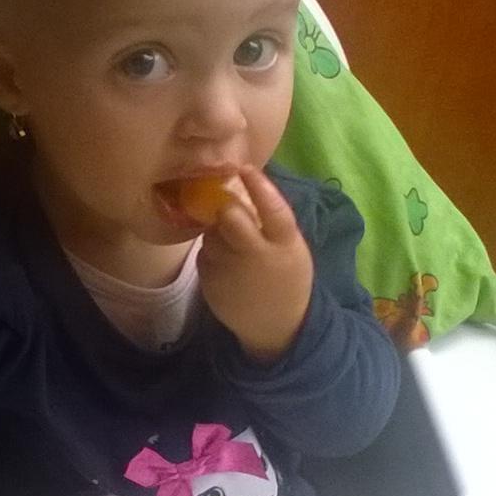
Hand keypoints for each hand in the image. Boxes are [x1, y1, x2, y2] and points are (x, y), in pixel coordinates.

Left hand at [196, 164, 312, 359]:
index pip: (274, 211)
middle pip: (232, 219)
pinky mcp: (210, 281)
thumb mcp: (291, 251)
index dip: (260, 187)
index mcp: (285, 246)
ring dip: (217, 228)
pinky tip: (225, 260)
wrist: (275, 326)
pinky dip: (211, 249)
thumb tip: (247, 190)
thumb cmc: (285, 278)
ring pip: (212, 233)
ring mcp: (230, 270)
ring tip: (231, 240)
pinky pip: (204, 252)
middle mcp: (256, 257)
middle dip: (226, 206)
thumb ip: (273, 226)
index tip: (246, 168)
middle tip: (228, 205)